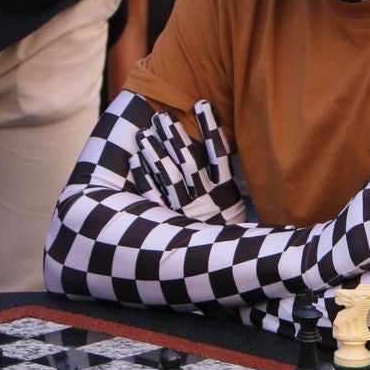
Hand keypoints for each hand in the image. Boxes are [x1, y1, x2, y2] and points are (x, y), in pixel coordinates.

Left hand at [133, 100, 245, 222]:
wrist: (220, 266)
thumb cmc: (225, 226)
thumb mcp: (233, 202)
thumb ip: (226, 175)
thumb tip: (222, 136)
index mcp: (226, 191)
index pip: (219, 154)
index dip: (211, 128)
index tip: (202, 103)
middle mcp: (205, 198)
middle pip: (189, 161)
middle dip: (174, 137)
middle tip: (161, 114)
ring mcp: (185, 209)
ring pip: (170, 176)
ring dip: (157, 154)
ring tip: (144, 133)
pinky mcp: (169, 220)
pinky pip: (154, 197)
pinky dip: (145, 177)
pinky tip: (136, 160)